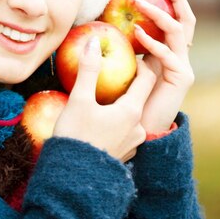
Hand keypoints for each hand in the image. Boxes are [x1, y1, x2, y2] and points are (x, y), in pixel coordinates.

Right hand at [53, 36, 155, 161]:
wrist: (72, 179)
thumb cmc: (76, 136)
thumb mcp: (79, 100)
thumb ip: (88, 69)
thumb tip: (94, 41)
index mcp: (131, 111)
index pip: (147, 79)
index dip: (141, 64)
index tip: (130, 56)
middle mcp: (138, 127)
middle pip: (140, 97)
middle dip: (130, 84)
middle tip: (115, 74)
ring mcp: (133, 144)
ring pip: (132, 116)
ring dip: (122, 104)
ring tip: (105, 98)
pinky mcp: (124, 155)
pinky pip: (125, 131)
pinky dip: (117, 121)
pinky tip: (101, 120)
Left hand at [132, 0, 195, 133]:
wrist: (142, 128)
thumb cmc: (130, 98)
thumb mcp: (128, 66)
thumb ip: (126, 48)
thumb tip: (103, 26)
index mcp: (169, 50)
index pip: (176, 17)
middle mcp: (180, 55)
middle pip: (186, 18)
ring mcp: (183, 66)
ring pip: (177, 31)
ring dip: (158, 14)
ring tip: (138, 3)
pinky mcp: (181, 78)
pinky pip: (167, 55)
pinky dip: (152, 42)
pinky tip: (136, 34)